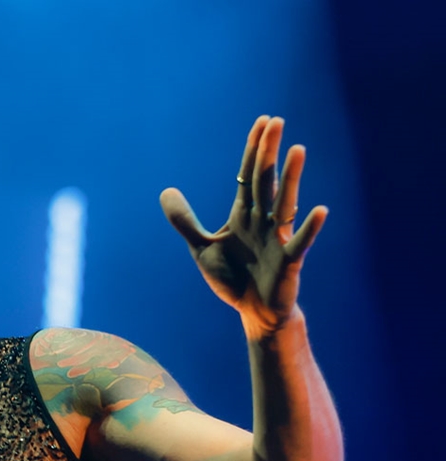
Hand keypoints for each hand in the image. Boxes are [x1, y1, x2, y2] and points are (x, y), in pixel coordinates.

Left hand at [160, 116, 328, 338]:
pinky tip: (321, 210)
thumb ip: (185, 220)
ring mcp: (277, 239)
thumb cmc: (233, 277)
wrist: (254, 312)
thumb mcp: (201, 247)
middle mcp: (262, 221)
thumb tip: (166, 190)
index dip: (252, 150)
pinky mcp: (289, 261)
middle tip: (277, 122)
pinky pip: (300, 242)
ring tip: (298, 150)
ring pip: (284, 203)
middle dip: (268, 153)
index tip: (262, 122)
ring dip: (291, 178)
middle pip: (265, 181)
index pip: (247, 176)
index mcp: (243, 215)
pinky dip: (309, 227)